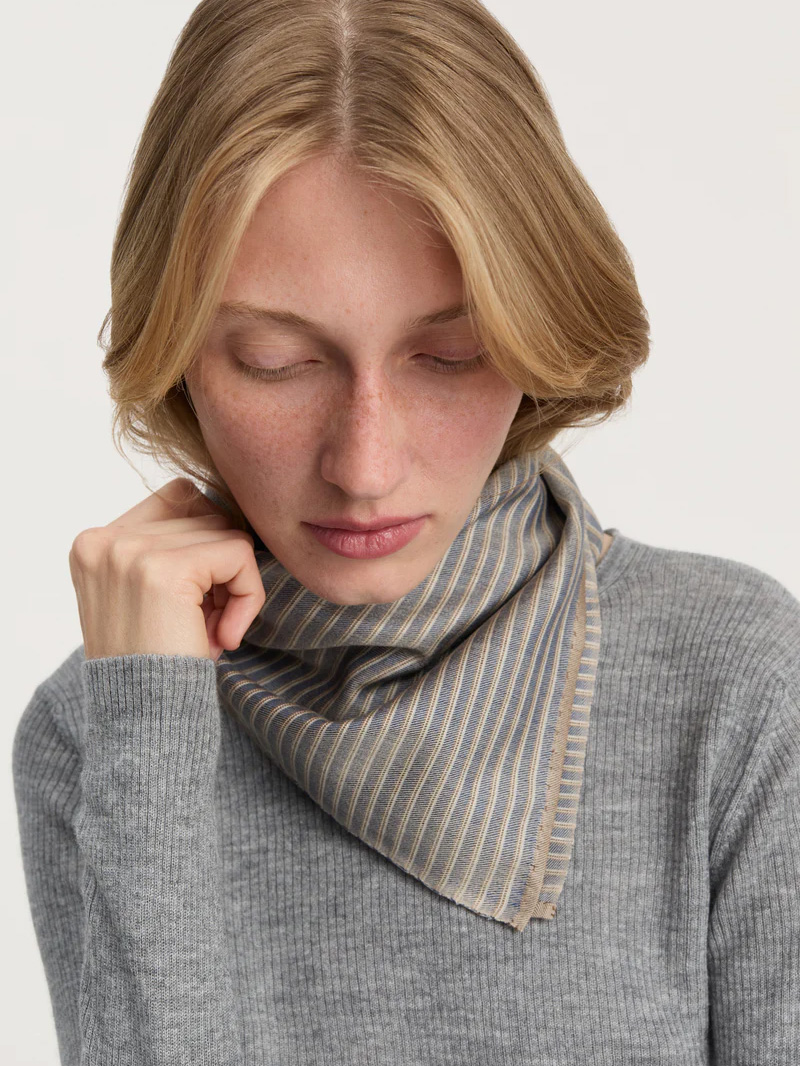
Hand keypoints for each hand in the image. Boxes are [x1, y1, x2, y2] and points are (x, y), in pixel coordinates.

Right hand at [69, 477, 265, 661]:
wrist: (141, 723)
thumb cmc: (154, 667)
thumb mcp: (149, 598)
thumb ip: (174, 552)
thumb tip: (232, 514)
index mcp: (94, 544)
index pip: (179, 498)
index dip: (208, 543)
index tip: (201, 599)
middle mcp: (104, 540)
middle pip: (206, 513)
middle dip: (222, 568)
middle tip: (213, 623)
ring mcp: (129, 551)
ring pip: (226, 532)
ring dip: (236, 586)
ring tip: (214, 632)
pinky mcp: (164, 569)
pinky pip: (239, 555)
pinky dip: (249, 596)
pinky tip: (225, 637)